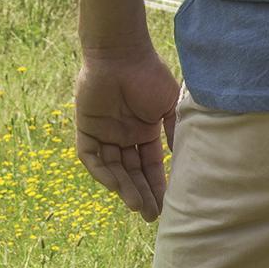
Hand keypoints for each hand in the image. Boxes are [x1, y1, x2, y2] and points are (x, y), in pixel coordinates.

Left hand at [75, 49, 181, 221]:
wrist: (123, 52)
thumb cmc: (150, 74)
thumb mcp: (169, 106)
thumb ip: (174, 131)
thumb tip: (182, 160)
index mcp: (144, 132)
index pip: (150, 166)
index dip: (157, 186)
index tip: (167, 207)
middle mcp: (123, 136)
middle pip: (131, 172)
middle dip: (141, 194)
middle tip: (151, 216)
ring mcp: (104, 132)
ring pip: (112, 169)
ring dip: (124, 187)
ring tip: (137, 205)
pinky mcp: (86, 127)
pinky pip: (91, 156)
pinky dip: (101, 172)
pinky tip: (115, 185)